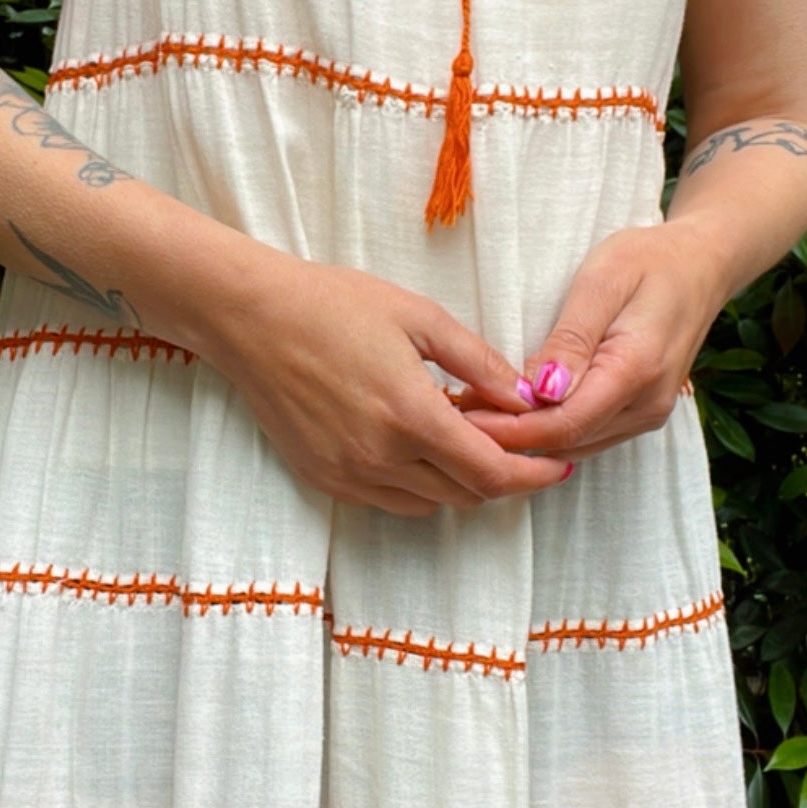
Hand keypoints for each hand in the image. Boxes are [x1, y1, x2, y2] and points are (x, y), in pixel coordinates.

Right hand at [208, 255, 574, 516]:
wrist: (248, 316)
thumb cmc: (331, 303)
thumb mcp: (419, 317)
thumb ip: (479, 362)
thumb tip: (526, 396)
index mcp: (410, 416)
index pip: (492, 471)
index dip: (534, 474)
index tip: (558, 463)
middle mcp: (379, 458)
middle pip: (466, 495)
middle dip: (502, 475)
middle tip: (517, 442)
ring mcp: (347, 474)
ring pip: (430, 503)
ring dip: (458, 481)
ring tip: (463, 435)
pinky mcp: (323, 478)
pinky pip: (389, 500)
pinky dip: (417, 482)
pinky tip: (417, 442)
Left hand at [456, 223, 724, 461]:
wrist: (702, 265)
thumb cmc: (650, 260)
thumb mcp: (603, 280)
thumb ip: (571, 339)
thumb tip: (540, 392)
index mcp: (637, 371)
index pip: (563, 424)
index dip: (509, 429)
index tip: (462, 414)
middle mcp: (646, 406)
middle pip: (565, 442)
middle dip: (507, 435)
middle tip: (454, 411)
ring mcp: (645, 415)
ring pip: (574, 446)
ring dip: (524, 436)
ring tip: (474, 408)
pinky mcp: (638, 414)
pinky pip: (587, 435)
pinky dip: (547, 429)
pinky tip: (513, 409)